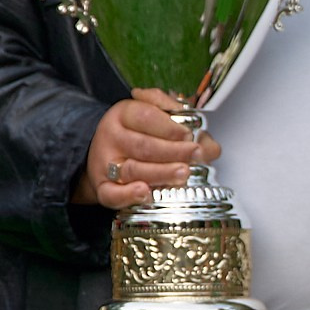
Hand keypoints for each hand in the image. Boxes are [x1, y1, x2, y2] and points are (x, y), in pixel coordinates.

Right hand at [72, 88, 218, 213]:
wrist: (104, 152)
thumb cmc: (136, 132)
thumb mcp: (154, 113)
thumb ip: (180, 119)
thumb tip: (206, 140)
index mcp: (124, 113)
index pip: (146, 117)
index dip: (171, 127)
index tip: (190, 134)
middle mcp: (112, 137)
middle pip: (143, 145)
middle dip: (174, 151)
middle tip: (195, 153)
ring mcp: (106, 163)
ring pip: (133, 170)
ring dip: (161, 172)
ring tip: (183, 172)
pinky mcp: (103, 187)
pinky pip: (111, 194)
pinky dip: (128, 196)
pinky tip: (145, 192)